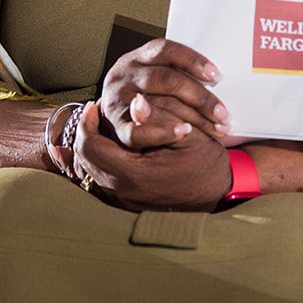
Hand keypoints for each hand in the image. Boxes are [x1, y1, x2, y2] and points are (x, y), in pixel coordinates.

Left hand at [72, 101, 230, 211]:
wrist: (218, 192)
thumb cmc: (205, 162)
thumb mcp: (186, 136)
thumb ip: (158, 119)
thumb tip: (135, 101)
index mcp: (134, 174)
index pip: (91, 147)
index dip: (88, 123)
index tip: (94, 104)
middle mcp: (124, 191)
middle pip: (84, 160)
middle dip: (86, 133)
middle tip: (92, 112)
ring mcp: (125, 199)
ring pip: (89, 172)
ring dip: (89, 147)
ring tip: (95, 126)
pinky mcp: (129, 202)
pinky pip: (100, 182)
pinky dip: (94, 164)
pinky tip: (97, 149)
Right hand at [98, 39, 229, 149]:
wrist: (119, 117)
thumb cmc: (150, 95)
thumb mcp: (160, 77)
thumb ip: (182, 75)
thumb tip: (217, 77)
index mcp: (140, 57)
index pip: (166, 50)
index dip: (192, 60)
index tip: (216, 75)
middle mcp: (125, 73)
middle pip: (165, 79)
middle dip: (199, 97)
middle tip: (223, 113)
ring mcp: (117, 98)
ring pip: (154, 103)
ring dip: (188, 117)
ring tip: (213, 128)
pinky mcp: (115, 124)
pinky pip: (137, 130)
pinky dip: (161, 132)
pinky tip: (182, 132)